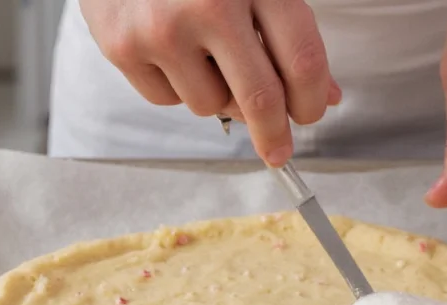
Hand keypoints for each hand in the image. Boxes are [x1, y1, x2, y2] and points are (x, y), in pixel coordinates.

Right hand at [79, 0, 341, 165]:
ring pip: (211, 106)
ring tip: (207, 55)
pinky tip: (173, 50)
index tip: (311, 115)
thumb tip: (325, 93)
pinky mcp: (122, 47)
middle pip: (260, 99)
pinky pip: (167, 99)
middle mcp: (207, 5)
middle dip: (274, 133)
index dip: (312, 99)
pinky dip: (177, 85)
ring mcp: (160, 29)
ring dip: (219, 95)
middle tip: (278, 149)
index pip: (301, 59)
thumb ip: (290, 30)